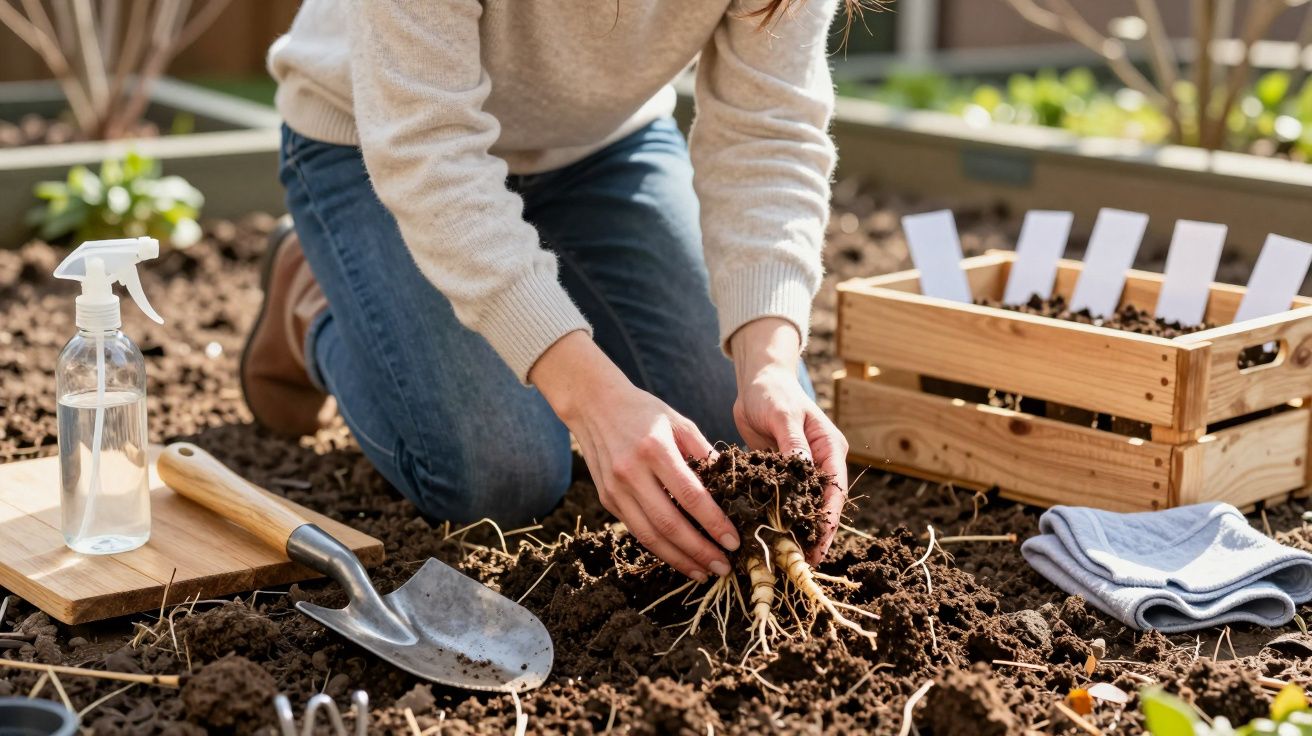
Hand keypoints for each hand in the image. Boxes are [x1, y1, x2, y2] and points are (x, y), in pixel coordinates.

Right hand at [530, 332, 740, 581]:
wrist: (594, 405)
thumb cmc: (644, 412)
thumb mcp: (679, 422)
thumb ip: (704, 453)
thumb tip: (731, 486)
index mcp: (655, 450)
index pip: (690, 496)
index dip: (714, 522)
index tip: (733, 540)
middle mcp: (631, 473)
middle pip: (669, 524)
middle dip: (700, 551)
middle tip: (724, 567)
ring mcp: (615, 490)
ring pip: (649, 536)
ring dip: (679, 559)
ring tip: (704, 572)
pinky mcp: (606, 500)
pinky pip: (636, 530)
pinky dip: (660, 548)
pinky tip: (680, 556)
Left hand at [729, 318, 848, 563]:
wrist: (757, 380)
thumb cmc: (772, 392)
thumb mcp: (782, 416)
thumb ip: (793, 444)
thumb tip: (804, 473)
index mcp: (831, 448)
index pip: (834, 491)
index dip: (827, 521)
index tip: (817, 547)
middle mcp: (821, 462)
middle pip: (822, 505)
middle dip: (813, 534)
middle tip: (799, 564)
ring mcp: (802, 470)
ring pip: (803, 506)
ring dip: (796, 530)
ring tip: (785, 558)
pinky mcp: (782, 473)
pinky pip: (783, 499)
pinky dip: (778, 517)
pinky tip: (767, 536)